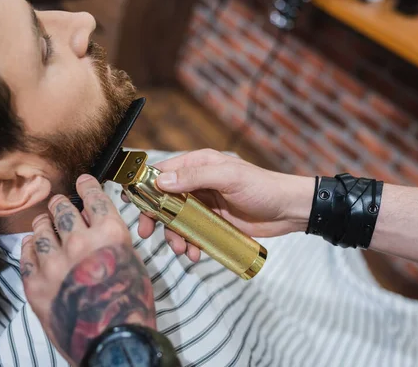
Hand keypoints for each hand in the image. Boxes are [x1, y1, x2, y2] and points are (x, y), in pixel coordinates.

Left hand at [21, 174, 155, 365]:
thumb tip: (93, 222)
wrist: (112, 343)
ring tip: (46, 224)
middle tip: (61, 206)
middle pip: (63, 209)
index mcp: (110, 235)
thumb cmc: (128, 307)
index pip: (94, 198)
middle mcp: (80, 244)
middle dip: (62, 205)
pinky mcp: (36, 285)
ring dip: (45, 223)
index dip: (87, 185)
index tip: (82, 180)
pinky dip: (30, 247)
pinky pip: (26, 255)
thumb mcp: (131, 263)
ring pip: (42, 228)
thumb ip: (111, 239)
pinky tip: (34, 246)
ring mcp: (55, 264)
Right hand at [134, 149, 313, 260]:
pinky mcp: (211, 223)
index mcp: (198, 164)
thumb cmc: (262, 187)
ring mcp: (203, 205)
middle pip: (163, 199)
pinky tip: (195, 253)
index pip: (163, 172)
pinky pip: (191, 234)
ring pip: (176, 220)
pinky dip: (189, 244)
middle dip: (154, 217)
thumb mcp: (229, 177)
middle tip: (146, 233)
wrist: (288, 210)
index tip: (130, 202)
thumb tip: (161, 181)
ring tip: (181, 249)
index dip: (144, 186)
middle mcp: (197, 183)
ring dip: (173, 236)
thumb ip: (195, 176)